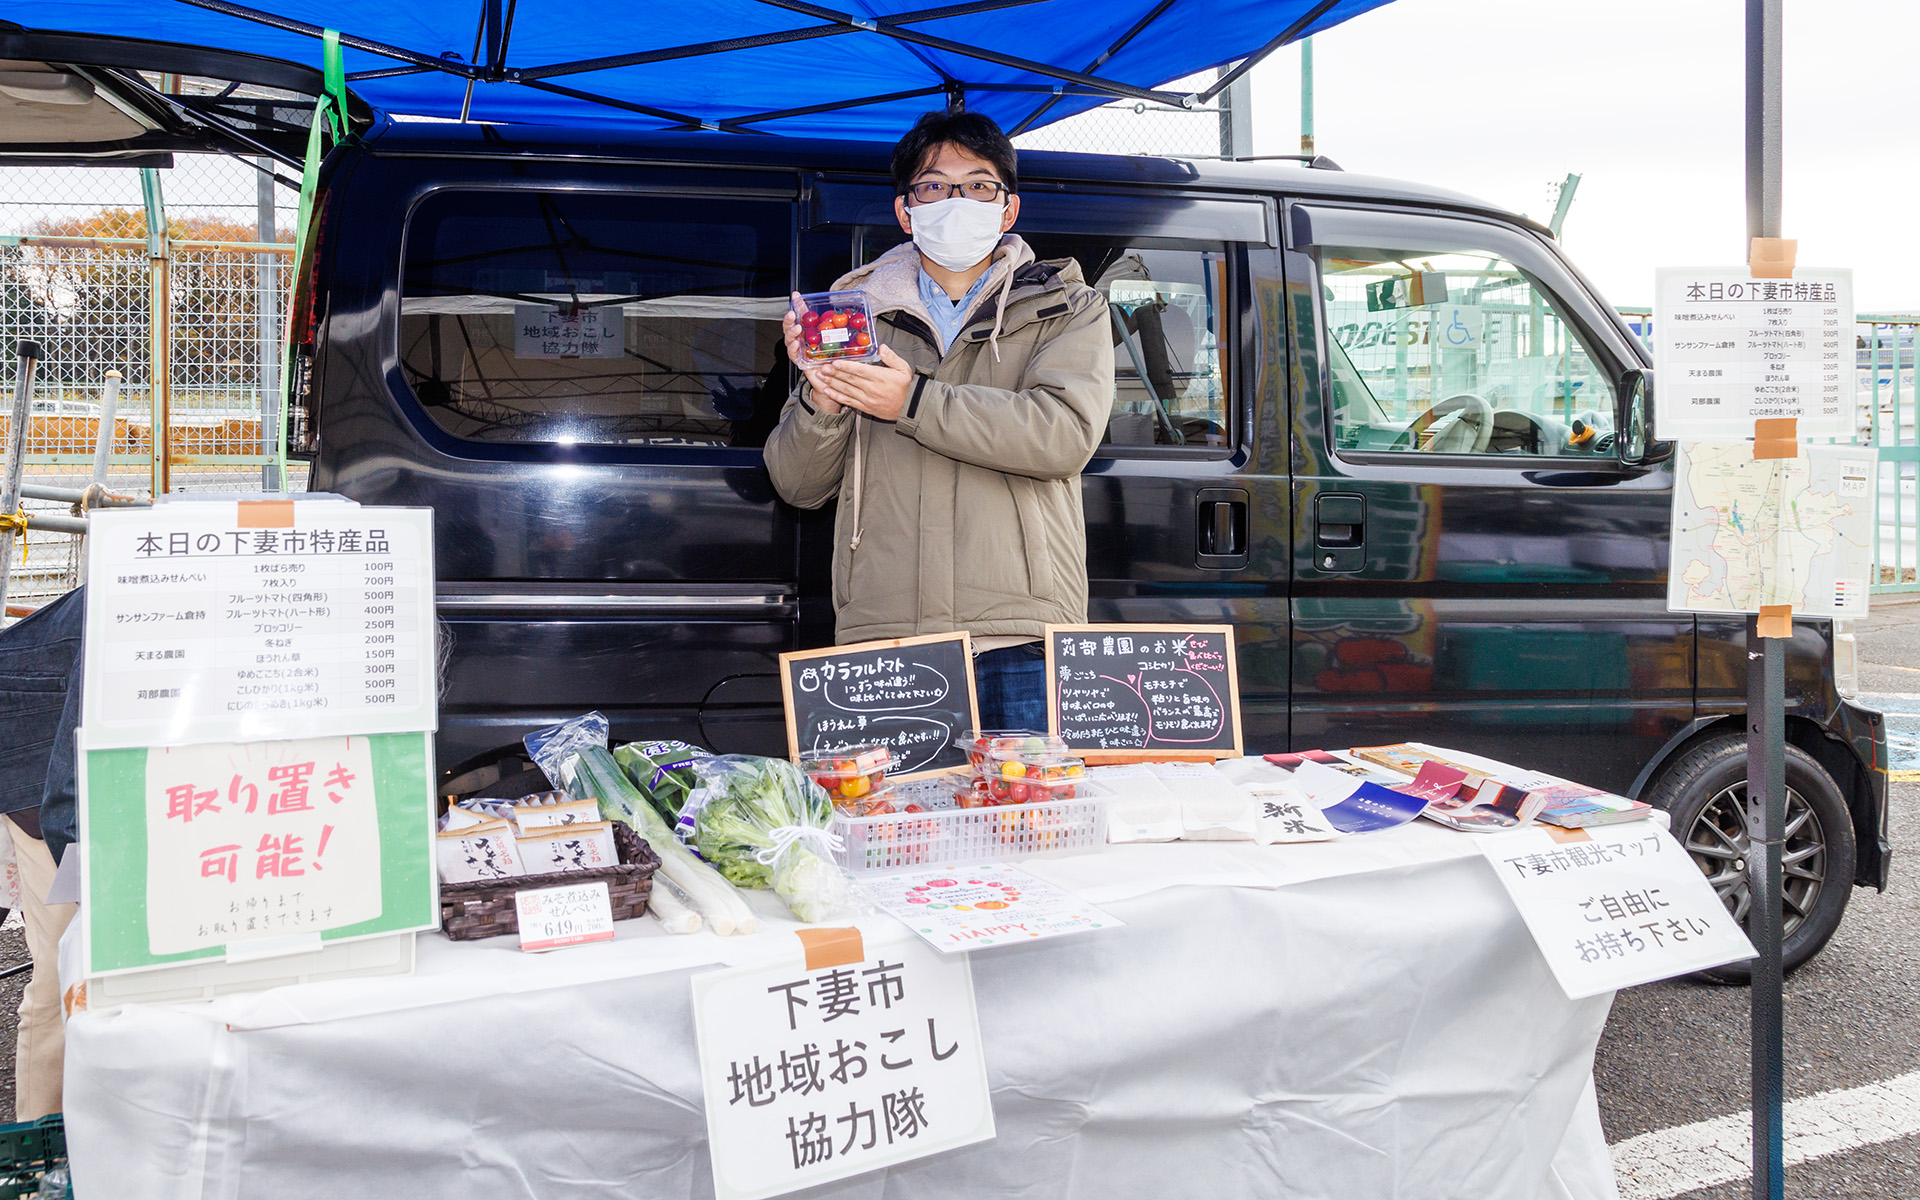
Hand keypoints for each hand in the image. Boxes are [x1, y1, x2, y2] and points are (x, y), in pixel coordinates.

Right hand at [783, 292, 840, 413]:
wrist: (836, 383)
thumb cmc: (841, 363)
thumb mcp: (847, 344)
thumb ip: (852, 333)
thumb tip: (862, 320)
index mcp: (815, 333)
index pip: (804, 317)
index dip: (799, 306)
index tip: (797, 296)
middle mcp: (805, 341)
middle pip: (792, 327)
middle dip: (789, 319)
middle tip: (793, 314)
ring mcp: (802, 352)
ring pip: (790, 339)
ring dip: (791, 333)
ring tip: (796, 328)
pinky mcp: (802, 363)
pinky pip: (794, 355)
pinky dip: (794, 349)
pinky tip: (797, 344)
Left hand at [812, 344, 915, 421]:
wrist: (910, 409)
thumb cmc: (907, 387)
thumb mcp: (904, 369)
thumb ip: (891, 357)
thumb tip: (881, 347)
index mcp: (880, 377)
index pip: (859, 370)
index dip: (846, 366)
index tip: (835, 362)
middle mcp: (871, 389)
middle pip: (849, 380)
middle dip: (834, 373)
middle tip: (822, 368)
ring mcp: (867, 399)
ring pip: (846, 390)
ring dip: (832, 383)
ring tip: (820, 377)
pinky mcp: (865, 407)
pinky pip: (848, 401)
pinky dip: (837, 396)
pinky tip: (828, 390)